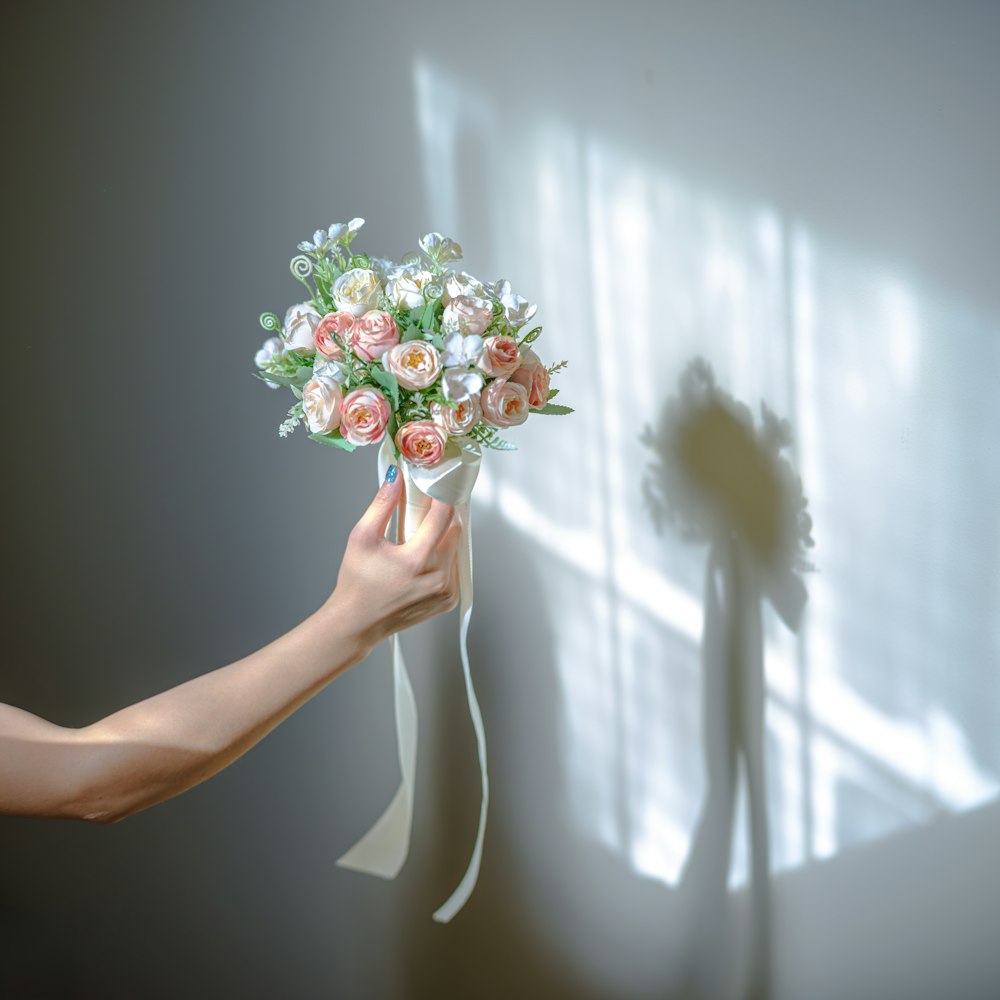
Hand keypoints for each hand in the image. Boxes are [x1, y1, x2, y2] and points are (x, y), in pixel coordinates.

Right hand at [324, 466, 461, 650]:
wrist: (358, 622)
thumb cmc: (356, 583)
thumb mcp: (362, 537)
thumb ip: (382, 504)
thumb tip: (396, 477)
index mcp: (416, 560)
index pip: (443, 516)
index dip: (442, 497)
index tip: (438, 487)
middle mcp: (437, 578)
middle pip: (454, 532)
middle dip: (441, 518)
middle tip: (422, 514)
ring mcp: (445, 592)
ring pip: (455, 550)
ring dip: (442, 539)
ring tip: (417, 542)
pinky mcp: (448, 601)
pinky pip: (454, 569)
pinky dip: (443, 560)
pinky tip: (422, 562)